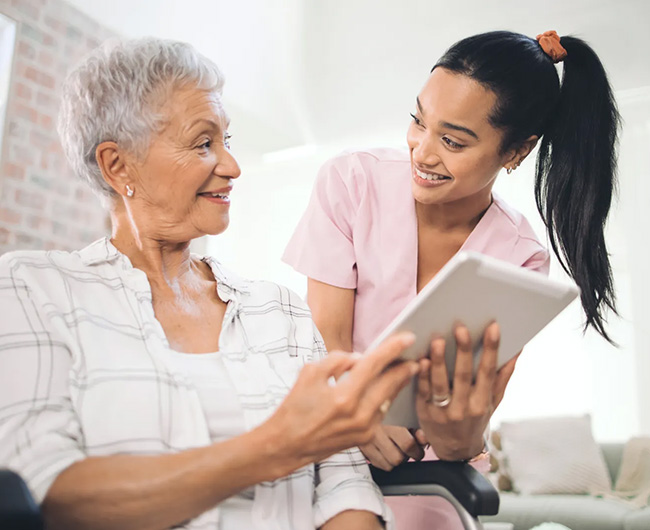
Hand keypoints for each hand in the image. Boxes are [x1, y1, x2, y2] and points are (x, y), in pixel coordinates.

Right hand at [267, 332, 419, 473]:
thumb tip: (359, 358)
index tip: (408, 337)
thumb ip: (337, 360)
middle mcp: (358, 415)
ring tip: (405, 369)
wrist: (287, 445)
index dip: (392, 349)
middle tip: (416, 354)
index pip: (374, 365)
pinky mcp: (364, 438)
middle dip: (404, 368)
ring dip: (397, 383)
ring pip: (388, 399)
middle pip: (389, 384)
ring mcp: (363, 429)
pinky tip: (388, 388)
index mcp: (343, 396)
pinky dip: (385, 398)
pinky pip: (380, 412)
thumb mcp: (310, 373)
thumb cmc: (294, 408)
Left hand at [415, 323, 516, 460]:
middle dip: (463, 351)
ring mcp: (442, 411)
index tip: (493, 327)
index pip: (488, 372)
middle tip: (461, 328)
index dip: (491, 349)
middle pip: (463, 375)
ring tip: (438, 340)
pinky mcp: (423, 411)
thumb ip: (503, 377)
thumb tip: (517, 351)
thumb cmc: (475, 419)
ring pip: (440, 383)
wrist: (455, 450)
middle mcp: (464, 408)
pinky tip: (421, 360)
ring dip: (439, 361)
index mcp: (482, 402)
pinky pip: (423, 391)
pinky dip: (422, 375)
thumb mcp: (493, 402)